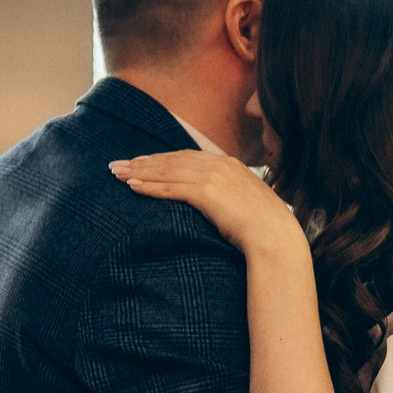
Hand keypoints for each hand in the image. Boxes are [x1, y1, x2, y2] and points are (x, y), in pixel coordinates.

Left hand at [111, 150, 304, 255]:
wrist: (275, 236)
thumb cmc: (264, 227)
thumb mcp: (246, 204)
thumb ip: (229, 195)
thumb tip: (219, 204)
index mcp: (229, 164)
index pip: (186, 156)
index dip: (160, 159)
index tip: (140, 162)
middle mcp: (219, 164)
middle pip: (171, 160)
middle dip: (142, 162)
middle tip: (116, 165)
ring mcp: (213, 176)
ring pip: (167, 171)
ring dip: (139, 172)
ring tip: (117, 174)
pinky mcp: (207, 193)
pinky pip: (171, 188)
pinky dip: (150, 186)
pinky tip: (133, 188)